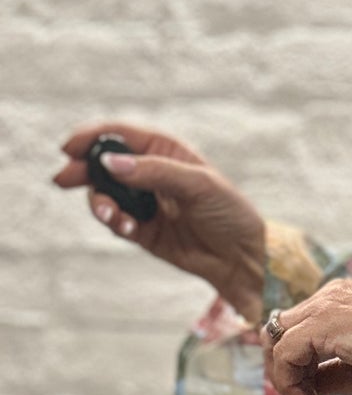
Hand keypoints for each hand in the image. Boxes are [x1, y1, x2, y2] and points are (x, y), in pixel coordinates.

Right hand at [51, 119, 266, 322]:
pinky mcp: (144, 230)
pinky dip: (115, 224)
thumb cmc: (230, 213)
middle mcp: (151, 173)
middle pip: (104, 164)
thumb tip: (110, 163)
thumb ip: (154, 172)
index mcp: (165, 151)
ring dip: (99, 202)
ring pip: (105, 195)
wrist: (244, 258)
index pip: (120, 135)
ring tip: (108, 214)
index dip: (92, 137)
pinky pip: (117, 222)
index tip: (69, 147)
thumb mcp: (198, 184)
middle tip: (64, 179)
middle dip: (83, 170)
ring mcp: (145, 202)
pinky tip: (126, 228)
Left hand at [262, 278, 351, 394]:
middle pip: (281, 334)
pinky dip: (290, 385)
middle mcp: (328, 298)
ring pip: (277, 343)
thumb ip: (339, 373)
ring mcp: (324, 306)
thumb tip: (315, 388)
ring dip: (286, 382)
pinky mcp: (322, 322)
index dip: (301, 370)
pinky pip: (284, 354)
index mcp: (342, 304)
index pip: (302, 335)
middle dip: (286, 374)